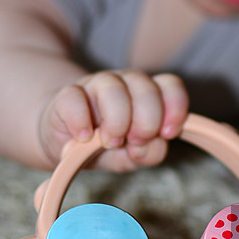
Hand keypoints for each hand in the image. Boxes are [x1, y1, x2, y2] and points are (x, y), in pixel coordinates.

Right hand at [38, 70, 188, 169]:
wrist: (63, 138)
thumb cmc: (103, 144)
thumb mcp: (131, 155)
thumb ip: (148, 154)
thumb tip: (148, 147)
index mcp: (146, 94)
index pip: (170, 85)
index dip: (175, 108)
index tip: (167, 134)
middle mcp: (124, 83)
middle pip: (146, 88)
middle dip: (147, 121)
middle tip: (134, 141)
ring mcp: (94, 85)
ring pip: (113, 88)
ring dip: (117, 120)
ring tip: (109, 143)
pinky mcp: (64, 95)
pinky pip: (73, 97)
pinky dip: (80, 121)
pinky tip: (83, 138)